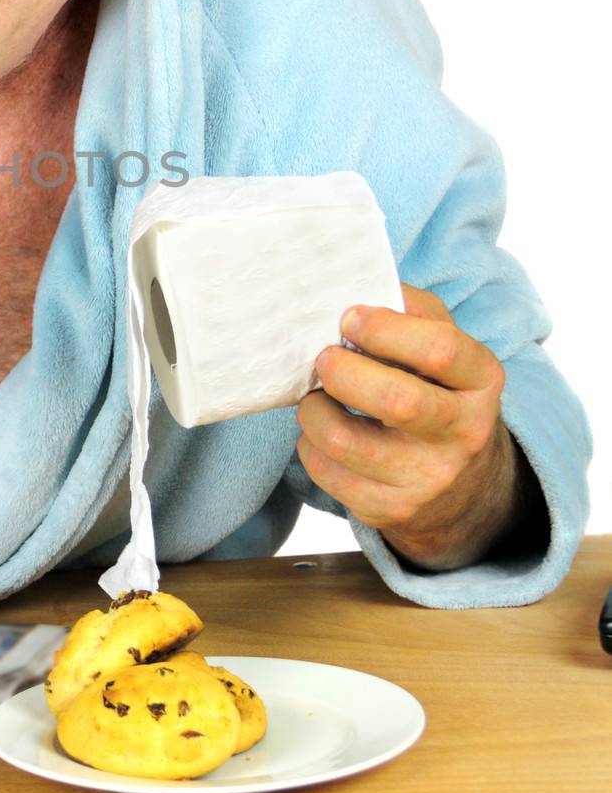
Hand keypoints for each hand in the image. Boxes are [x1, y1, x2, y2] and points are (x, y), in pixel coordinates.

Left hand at [295, 282, 514, 568]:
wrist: (461, 486)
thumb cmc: (436, 391)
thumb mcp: (444, 345)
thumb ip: (410, 310)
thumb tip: (357, 283)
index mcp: (482, 380)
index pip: (439, 349)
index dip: (384, 328)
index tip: (349, 318)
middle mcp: (464, 433)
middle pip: (395, 400)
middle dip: (342, 371)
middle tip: (324, 359)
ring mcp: (430, 478)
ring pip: (345, 440)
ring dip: (312, 410)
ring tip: (316, 397)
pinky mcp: (392, 509)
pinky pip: (327, 472)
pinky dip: (309, 445)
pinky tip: (322, 433)